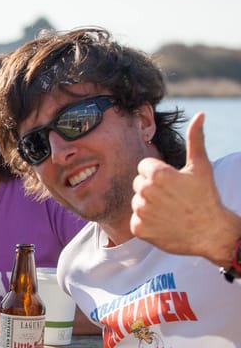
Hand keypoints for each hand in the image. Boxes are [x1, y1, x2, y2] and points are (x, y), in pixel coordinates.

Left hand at [131, 113, 238, 262]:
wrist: (210, 233)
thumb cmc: (206, 197)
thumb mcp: (201, 166)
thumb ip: (195, 139)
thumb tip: (199, 114)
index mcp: (157, 174)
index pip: (144, 167)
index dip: (159, 173)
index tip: (173, 183)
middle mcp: (145, 191)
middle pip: (138, 183)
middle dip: (152, 189)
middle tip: (173, 198)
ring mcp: (141, 211)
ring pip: (137, 201)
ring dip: (149, 205)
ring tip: (169, 211)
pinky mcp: (138, 228)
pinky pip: (136, 220)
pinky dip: (147, 223)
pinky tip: (164, 223)